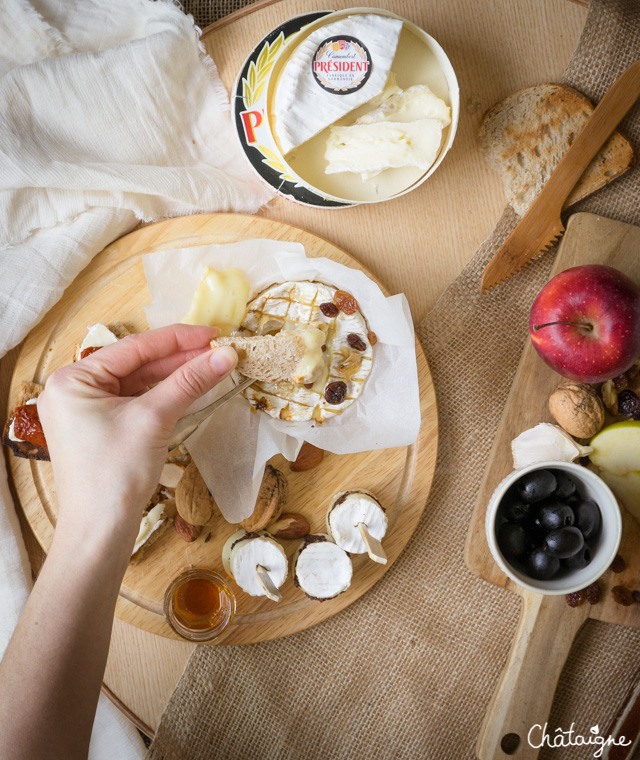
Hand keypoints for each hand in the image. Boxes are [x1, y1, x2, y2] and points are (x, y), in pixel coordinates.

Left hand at [37, 324, 236, 550]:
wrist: (100, 532)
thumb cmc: (115, 474)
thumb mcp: (154, 419)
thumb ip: (189, 382)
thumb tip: (226, 354)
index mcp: (73, 379)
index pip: (133, 348)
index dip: (177, 339)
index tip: (213, 333)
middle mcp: (76, 389)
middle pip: (137, 364)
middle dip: (180, 358)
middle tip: (220, 350)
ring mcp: (88, 410)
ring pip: (140, 382)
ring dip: (176, 376)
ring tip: (213, 365)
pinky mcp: (102, 428)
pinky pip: (138, 401)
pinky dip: (165, 395)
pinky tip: (192, 386)